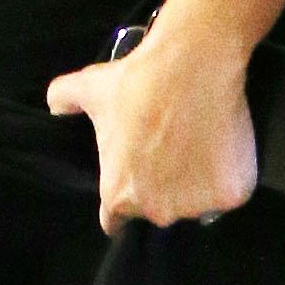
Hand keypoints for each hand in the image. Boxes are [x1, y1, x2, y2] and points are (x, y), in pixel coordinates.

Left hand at [45, 22, 259, 234]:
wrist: (191, 65)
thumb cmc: (137, 82)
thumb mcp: (89, 88)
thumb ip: (63, 99)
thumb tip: (54, 106)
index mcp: (118, 195)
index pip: (117, 219)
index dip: (126, 200)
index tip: (140, 178)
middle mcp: (157, 210)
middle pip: (161, 209)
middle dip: (165, 186)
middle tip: (173, 148)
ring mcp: (196, 205)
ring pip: (198, 203)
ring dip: (198, 184)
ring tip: (199, 144)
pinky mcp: (231, 195)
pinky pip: (230, 192)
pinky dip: (230, 176)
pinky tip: (223, 147)